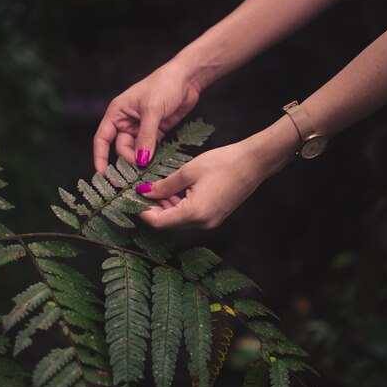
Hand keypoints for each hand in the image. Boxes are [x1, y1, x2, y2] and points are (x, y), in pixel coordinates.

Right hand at [93, 59, 200, 173]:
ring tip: (149, 169)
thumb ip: (146, 136)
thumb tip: (141, 160)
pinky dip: (152, 157)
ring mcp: (141, 127)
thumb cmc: (164, 85)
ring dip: (142, 160)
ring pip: (136, 150)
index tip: (102, 173)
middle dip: (129, 159)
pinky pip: (150, 149)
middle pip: (121, 147)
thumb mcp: (153, 110)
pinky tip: (157, 164)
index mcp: (117, 112)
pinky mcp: (156, 131)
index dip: (100, 156)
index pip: (102, 138)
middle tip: (141, 169)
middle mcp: (126, 121)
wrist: (187, 78)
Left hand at [135, 118, 298, 228]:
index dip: (143, 212)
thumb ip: (165, 185)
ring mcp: (211, 221)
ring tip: (156, 187)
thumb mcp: (189, 171)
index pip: (159, 222)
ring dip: (166, 206)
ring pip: (179, 219)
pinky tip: (173, 190)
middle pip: (168, 223)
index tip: (132, 199)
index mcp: (194, 214)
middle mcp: (203, 223)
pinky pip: (191, 215)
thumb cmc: (224, 163)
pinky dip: (179, 205)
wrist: (254, 163)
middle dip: (153, 208)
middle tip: (141, 190)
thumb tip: (145, 192)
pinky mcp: (216, 215)